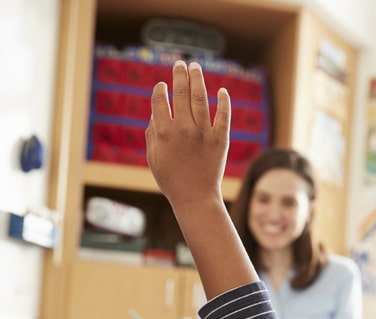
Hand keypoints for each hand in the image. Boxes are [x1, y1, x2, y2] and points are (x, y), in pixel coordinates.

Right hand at [146, 61, 230, 210]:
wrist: (195, 198)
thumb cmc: (171, 180)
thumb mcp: (153, 159)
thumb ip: (152, 134)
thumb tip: (155, 114)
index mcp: (164, 132)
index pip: (159, 100)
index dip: (159, 90)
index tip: (161, 86)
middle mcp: (184, 128)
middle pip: (180, 92)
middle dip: (179, 74)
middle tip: (180, 63)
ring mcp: (204, 132)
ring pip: (201, 97)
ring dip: (197, 78)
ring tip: (195, 67)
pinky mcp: (221, 138)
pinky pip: (223, 114)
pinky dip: (223, 100)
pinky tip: (222, 91)